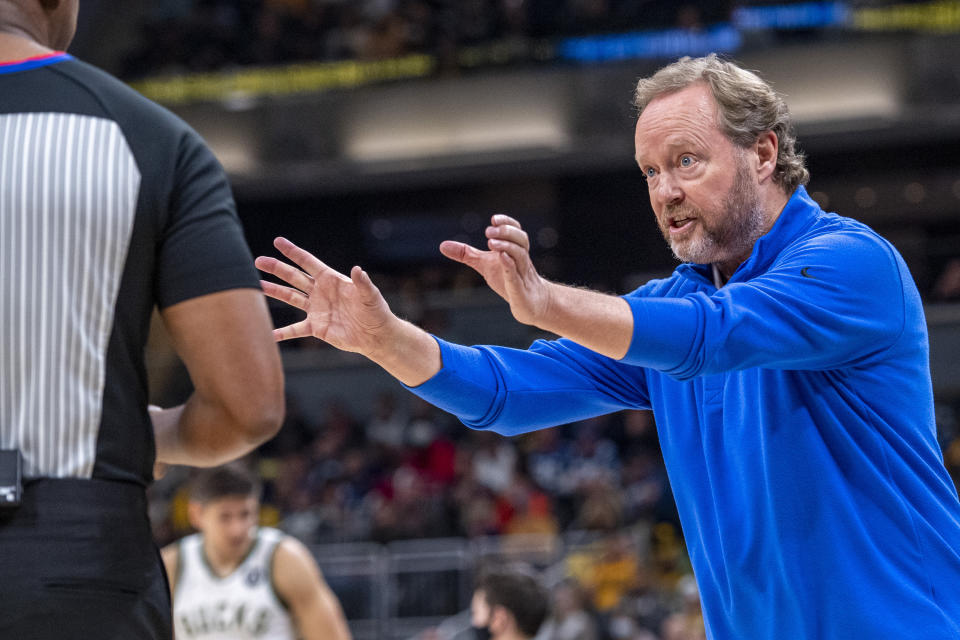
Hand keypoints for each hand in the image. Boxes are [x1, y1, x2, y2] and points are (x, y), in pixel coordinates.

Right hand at [255, 237, 395, 356]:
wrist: (376, 335)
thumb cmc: (376, 312)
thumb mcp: (370, 295)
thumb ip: (362, 283)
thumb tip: (358, 269)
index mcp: (331, 280)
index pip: (308, 262)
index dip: (293, 252)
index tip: (278, 241)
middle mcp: (320, 292)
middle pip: (294, 277)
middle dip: (277, 268)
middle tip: (258, 260)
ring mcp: (316, 309)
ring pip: (290, 298)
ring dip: (274, 291)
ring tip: (257, 286)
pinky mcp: (316, 327)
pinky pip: (295, 329)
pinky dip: (282, 332)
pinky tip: (269, 333)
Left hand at [440, 215, 550, 325]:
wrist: (531, 304)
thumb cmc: (508, 280)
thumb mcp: (484, 265)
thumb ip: (466, 254)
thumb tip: (442, 245)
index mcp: (515, 251)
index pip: (516, 232)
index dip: (507, 224)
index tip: (493, 219)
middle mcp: (522, 260)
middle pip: (521, 240)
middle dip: (506, 233)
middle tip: (488, 231)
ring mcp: (523, 276)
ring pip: (521, 256)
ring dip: (507, 246)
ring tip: (491, 242)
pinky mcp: (520, 292)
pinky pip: (517, 278)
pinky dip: (510, 267)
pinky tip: (502, 258)